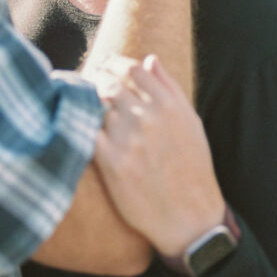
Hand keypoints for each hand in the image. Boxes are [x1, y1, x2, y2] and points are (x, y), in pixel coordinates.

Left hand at [94, 55, 225, 255]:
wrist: (189, 217)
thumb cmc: (192, 168)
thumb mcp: (191, 122)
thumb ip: (169, 88)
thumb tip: (150, 59)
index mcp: (169, 105)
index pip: (133, 70)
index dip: (117, 65)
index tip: (108, 67)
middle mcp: (148, 118)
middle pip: (111, 85)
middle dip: (100, 81)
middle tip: (93, 84)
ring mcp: (128, 139)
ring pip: (98, 106)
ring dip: (92, 104)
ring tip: (88, 107)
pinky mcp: (111, 162)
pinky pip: (89, 131)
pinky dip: (84, 125)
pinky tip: (84, 127)